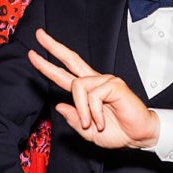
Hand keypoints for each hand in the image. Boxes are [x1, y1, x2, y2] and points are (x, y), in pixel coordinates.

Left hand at [28, 29, 160, 148]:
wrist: (139, 136)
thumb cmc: (118, 133)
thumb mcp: (87, 131)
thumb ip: (74, 119)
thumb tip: (59, 106)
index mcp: (87, 92)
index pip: (64, 74)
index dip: (47, 65)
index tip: (33, 54)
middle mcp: (95, 82)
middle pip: (71, 59)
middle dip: (53, 46)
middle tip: (39, 35)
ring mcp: (105, 81)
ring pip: (78, 86)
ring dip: (82, 110)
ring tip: (93, 124)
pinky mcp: (114, 84)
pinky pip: (93, 96)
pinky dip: (94, 113)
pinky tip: (102, 121)